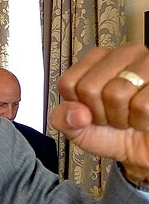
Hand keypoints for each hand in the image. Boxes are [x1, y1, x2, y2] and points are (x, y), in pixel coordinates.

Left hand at [49, 42, 148, 183]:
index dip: (79, 107)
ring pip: (116, 95)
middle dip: (100, 114)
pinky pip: (142, 105)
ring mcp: (147, 63)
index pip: (68, 83)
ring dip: (122, 118)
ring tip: (130, 116)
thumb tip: (76, 112)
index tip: (92, 111)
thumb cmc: (115, 134)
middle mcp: (122, 54)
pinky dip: (141, 121)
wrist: (146, 149)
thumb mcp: (78, 130)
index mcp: (95, 60)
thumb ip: (63, 119)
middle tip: (114, 116)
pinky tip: (145, 118)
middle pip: (90, 88)